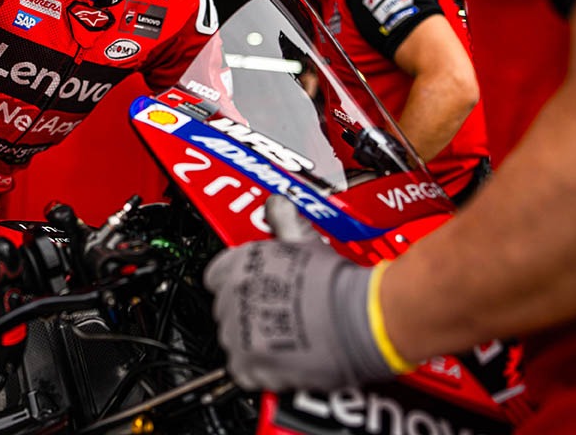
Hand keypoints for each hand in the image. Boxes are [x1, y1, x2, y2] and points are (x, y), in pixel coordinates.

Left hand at [203, 196, 411, 390]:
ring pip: (232, 339)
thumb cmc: (335, 282)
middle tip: (275, 311)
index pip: (215, 274)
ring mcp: (239, 331)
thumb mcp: (305, 240)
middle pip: (224, 308)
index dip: (236, 282)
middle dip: (246, 311)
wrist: (359, 318)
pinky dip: (259, 370)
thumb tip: (275, 204)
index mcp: (239, 262)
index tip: (251, 288)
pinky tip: (280, 358)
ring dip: (252, 340)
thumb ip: (283, 221)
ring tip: (281, 336)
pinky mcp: (250, 364)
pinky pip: (242, 370)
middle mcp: (232, 295)